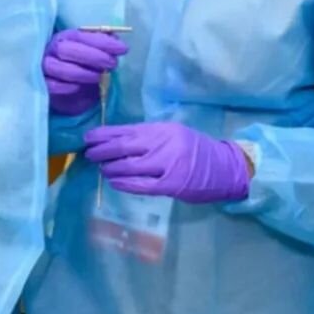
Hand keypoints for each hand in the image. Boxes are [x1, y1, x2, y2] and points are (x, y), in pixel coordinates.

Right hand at [43, 29, 127, 116]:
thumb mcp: (92, 54)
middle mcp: (52, 49)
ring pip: (58, 67)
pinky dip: (65, 87)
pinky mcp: (42, 85)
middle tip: (112, 64)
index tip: (122, 49)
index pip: (82, 36)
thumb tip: (116, 39)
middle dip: (93, 56)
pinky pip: (51, 85)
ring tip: (98, 78)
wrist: (64, 91)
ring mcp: (44, 67)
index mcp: (66, 37)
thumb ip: (102, 45)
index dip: (103, 42)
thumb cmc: (80, 67)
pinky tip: (78, 87)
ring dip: (81, 73)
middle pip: (67, 50)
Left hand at [83, 122, 250, 204]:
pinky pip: (141, 185)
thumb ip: (149, 137)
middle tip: (88, 154)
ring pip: (129, 165)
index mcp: (163, 129)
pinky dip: (125, 183)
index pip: (127, 130)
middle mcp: (163, 143)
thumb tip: (116, 142)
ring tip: (101, 168)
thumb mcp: (173, 135)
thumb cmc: (195, 151)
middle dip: (102, 150)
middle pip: (124, 146)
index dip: (104, 134)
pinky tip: (113, 182)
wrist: (224, 167)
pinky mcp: (170, 184)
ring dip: (110, 168)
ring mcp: (167, 164)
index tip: (88, 137)